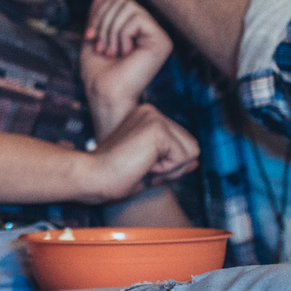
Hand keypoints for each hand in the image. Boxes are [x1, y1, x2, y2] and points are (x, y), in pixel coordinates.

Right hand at [75, 103, 198, 204]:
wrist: (92, 177)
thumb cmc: (114, 177)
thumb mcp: (150, 167)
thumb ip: (173, 161)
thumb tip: (197, 160)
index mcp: (147, 117)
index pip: (182, 144)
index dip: (169, 165)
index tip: (142, 168)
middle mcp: (152, 112)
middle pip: (192, 147)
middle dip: (173, 167)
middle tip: (142, 169)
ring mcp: (155, 118)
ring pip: (192, 152)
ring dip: (171, 170)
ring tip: (142, 166)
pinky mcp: (157, 128)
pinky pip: (184, 157)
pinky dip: (168, 170)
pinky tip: (144, 165)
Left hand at [80, 0, 173, 137]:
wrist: (104, 94)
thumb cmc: (97, 73)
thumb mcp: (93, 37)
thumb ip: (98, 15)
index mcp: (135, 29)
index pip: (116, 0)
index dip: (98, 13)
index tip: (90, 37)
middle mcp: (150, 31)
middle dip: (103, 21)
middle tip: (102, 47)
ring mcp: (158, 36)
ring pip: (128, 6)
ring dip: (111, 30)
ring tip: (111, 52)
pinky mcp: (162, 41)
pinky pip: (137, 18)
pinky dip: (122, 34)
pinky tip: (124, 53)